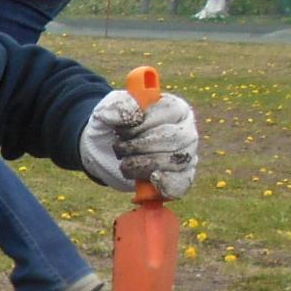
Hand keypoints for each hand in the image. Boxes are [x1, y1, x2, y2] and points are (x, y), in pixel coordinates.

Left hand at [79, 90, 199, 198]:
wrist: (103, 151)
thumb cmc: (112, 126)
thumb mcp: (108, 110)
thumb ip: (118, 107)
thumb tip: (134, 114)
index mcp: (175, 108)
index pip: (170, 111)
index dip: (142, 124)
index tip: (120, 130)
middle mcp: (186, 131)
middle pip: (174, 138)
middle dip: (140, 146)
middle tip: (118, 148)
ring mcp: (186, 155)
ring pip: (176, 161)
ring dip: (143, 165)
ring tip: (124, 164)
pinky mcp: (180, 176)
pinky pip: (182, 182)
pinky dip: (167, 184)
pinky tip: (152, 179)